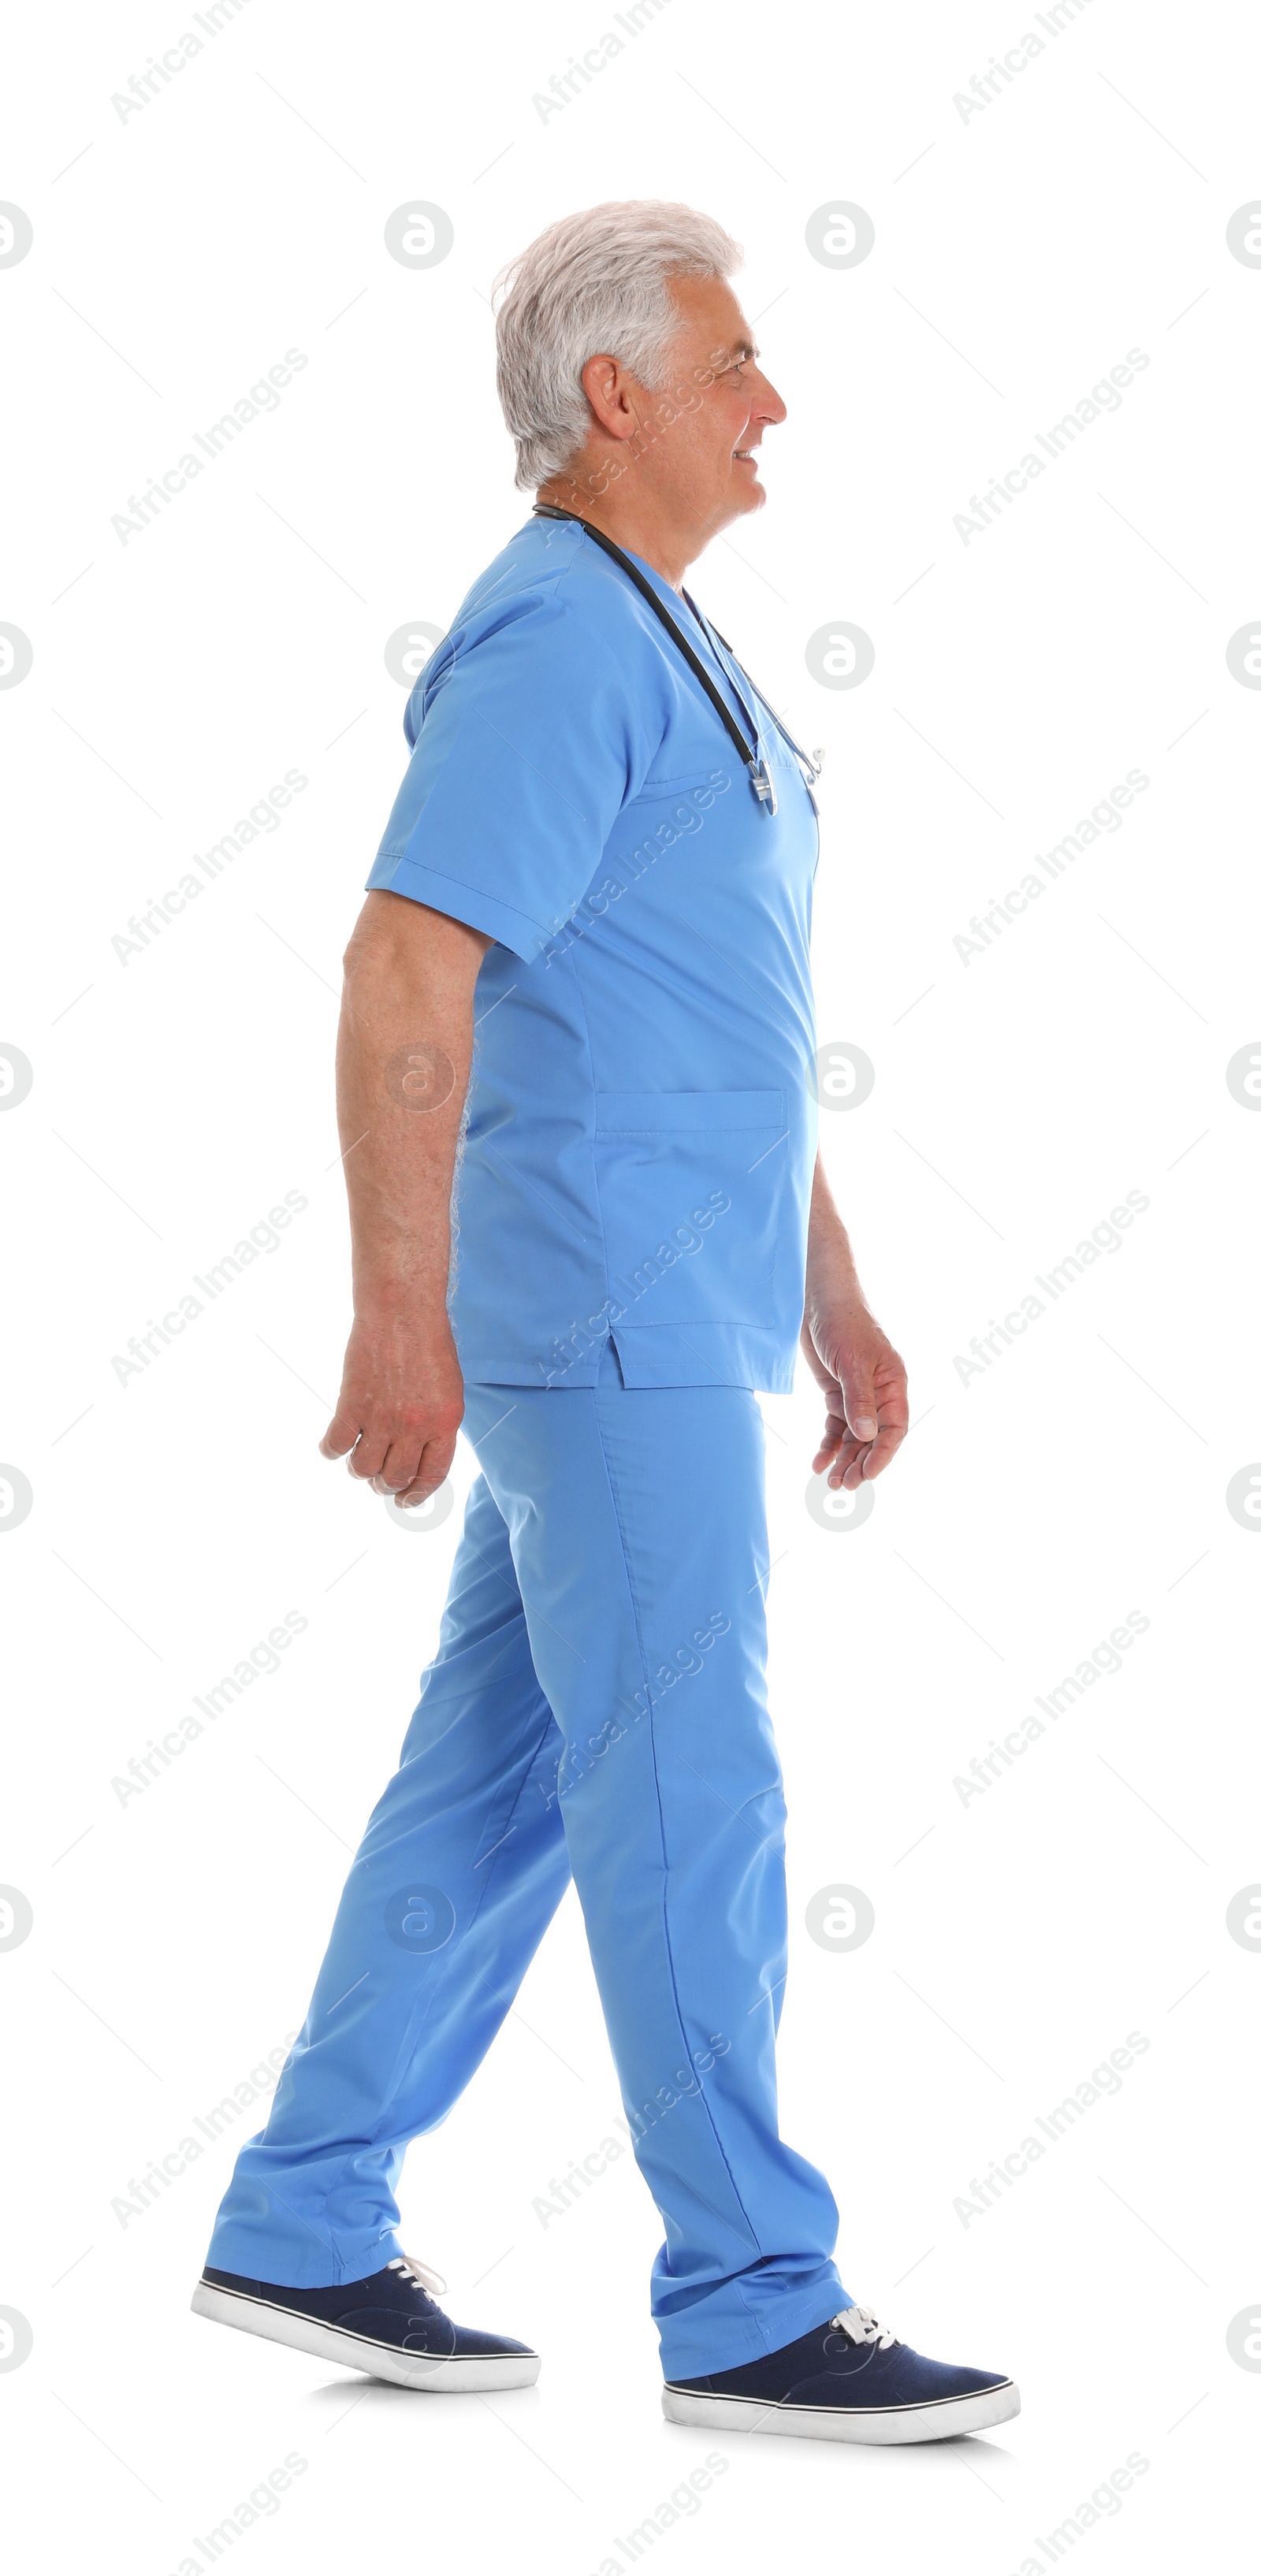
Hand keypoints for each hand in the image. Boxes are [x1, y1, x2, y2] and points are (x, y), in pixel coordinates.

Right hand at [319, 1308, 463, 1505]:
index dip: (417, 1494)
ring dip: (360, 1471)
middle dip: (386, 1486)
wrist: (402, 1310)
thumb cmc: (428, 1344)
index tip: (406, 1501)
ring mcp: (382, 1418)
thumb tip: (418, 1457)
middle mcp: (415, 1426)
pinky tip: (333, 1446)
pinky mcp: (352, 1405)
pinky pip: (336, 1446)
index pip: (432, 1475)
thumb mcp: (448, 1389)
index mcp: (445, 1423)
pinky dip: (331, 1451)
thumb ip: (436, 1425)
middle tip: (378, 1480)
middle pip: (395, 1478)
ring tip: (359, 1460)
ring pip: (363, 1469)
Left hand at [801, 1304, 907, 1489]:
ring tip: (831, 1483)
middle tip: (844, 1486)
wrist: (817, 1300)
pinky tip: (818, 1463)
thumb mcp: (852, 1362)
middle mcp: (878, 1393)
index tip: (868, 1476)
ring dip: (844, 1459)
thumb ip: (859, 1400)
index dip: (883, 1455)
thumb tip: (867, 1436)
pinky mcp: (837, 1393)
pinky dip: (828, 1445)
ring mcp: (857, 1395)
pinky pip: (836, 1426)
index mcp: (893, 1384)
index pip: (894, 1428)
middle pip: (874, 1438)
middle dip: (860, 1463)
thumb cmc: (843, 1323)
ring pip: (854, 1436)